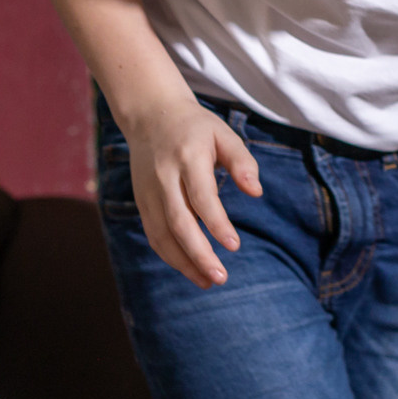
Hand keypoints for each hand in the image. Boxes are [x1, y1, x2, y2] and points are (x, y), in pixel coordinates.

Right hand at [119, 96, 260, 287]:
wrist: (150, 116)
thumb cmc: (196, 127)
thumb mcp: (223, 133)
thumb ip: (242, 161)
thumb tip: (256, 192)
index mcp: (187, 157)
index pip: (201, 197)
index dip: (217, 224)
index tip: (234, 247)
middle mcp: (164, 177)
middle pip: (179, 223)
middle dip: (199, 254)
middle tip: (220, 278)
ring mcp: (148, 192)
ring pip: (162, 235)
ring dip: (184, 262)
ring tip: (208, 282)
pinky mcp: (141, 202)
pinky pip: (154, 235)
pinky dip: (170, 255)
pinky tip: (190, 269)